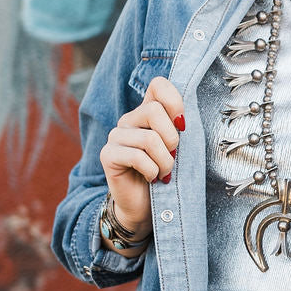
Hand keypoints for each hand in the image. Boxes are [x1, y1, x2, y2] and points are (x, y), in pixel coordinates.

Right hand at [99, 77, 184, 235]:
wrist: (146, 206)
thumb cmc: (165, 174)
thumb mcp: (177, 147)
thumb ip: (178, 127)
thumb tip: (181, 118)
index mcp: (146, 112)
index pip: (158, 84)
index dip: (175, 101)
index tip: (182, 125)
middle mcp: (128, 120)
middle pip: (154, 111)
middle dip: (172, 139)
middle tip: (172, 156)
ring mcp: (115, 136)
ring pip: (149, 139)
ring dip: (165, 162)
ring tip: (163, 172)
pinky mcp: (107, 154)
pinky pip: (137, 157)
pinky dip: (151, 171)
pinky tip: (151, 178)